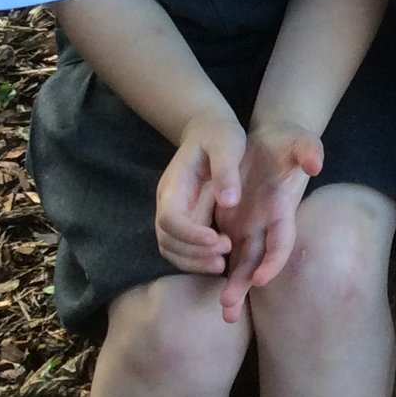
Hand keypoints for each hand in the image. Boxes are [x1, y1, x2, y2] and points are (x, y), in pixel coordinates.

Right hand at [154, 110, 246, 275]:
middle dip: (193, 254)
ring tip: (223, 265)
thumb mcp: (227, 143)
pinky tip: (223, 260)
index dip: (190, 235)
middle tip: (224, 257)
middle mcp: (169, 204)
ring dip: (194, 262)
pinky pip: (185, 250)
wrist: (210, 132)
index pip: (170, 219)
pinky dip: (198, 260)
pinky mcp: (188, 221)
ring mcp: (177, 214)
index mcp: (174, 185)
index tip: (217, 240)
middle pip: (167, 241)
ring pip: (173, 250)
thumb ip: (226, 169)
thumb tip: (228, 201)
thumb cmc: (218, 135)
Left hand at [213, 121, 324, 322]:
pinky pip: (225, 254)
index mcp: (283, 209)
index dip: (274, 261)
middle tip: (229, 308)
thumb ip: (307, 149)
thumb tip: (315, 163)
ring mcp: (250, 227)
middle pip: (258, 261)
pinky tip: (212, 295)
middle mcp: (267, 225)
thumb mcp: (298, 140)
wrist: (272, 141)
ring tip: (225, 314)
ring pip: (242, 264)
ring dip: (235, 288)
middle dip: (245, 285)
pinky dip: (220, 273)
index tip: (262, 279)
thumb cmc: (287, 142)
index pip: (282, 241)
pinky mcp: (233, 225)